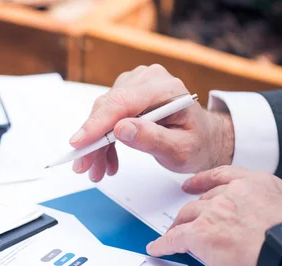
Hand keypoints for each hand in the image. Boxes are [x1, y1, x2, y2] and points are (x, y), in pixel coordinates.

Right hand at [70, 64, 234, 181]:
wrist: (203, 138)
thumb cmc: (196, 143)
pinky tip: (107, 160)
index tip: (78, 144)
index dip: (96, 124)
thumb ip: (152, 139)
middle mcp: (148, 79)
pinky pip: (106, 117)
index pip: (122, 102)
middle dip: (92, 142)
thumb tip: (121, 129)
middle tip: (84, 168)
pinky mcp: (128, 94)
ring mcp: (136, 84)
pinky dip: (103, 141)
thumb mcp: (180, 150)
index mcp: (165, 89)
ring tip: (98, 170)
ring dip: (96, 145)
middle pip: (108, 109)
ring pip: (103, 114)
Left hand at [146, 166, 281, 265]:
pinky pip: (174, 238)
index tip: (190, 185)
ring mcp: (213, 212)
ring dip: (178, 227)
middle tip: (186, 222)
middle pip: (201, 201)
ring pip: (186, 217)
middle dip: (193, 213)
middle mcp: (231, 193)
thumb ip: (265, 203)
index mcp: (254, 183)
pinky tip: (158, 248)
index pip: (221, 175)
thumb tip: (260, 217)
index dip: (202, 181)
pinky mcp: (200, 233)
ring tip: (173, 235)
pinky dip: (163, 244)